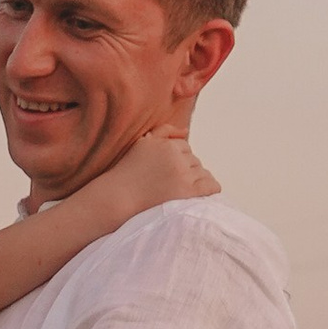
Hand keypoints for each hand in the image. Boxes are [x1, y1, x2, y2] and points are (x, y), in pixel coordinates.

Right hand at [89, 132, 218, 218]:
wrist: (117, 198)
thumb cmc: (127, 173)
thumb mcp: (142, 143)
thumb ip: (164, 131)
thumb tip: (186, 130)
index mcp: (167, 145)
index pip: (185, 147)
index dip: (178, 159)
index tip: (168, 171)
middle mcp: (176, 158)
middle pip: (194, 161)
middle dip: (186, 170)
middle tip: (172, 183)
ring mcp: (183, 175)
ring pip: (203, 173)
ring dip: (195, 180)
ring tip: (180, 190)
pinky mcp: (187, 192)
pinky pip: (210, 186)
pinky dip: (210, 189)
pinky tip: (200, 194)